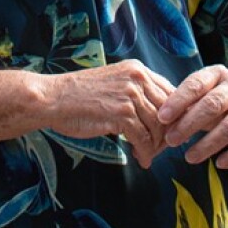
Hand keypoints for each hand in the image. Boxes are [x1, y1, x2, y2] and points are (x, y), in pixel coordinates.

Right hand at [46, 60, 175, 169]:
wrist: (55, 98)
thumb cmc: (81, 95)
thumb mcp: (115, 83)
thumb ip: (136, 93)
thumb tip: (159, 116)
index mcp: (137, 69)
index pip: (170, 92)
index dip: (172, 116)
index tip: (167, 131)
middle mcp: (137, 78)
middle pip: (168, 111)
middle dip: (166, 134)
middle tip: (158, 148)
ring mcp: (130, 95)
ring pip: (158, 127)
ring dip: (155, 146)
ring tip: (146, 154)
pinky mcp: (122, 114)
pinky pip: (144, 139)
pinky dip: (145, 153)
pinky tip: (139, 159)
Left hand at [156, 65, 227, 169]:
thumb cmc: (225, 100)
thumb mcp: (208, 93)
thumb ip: (189, 103)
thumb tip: (164, 120)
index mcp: (219, 74)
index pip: (196, 84)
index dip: (178, 101)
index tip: (162, 117)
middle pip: (212, 105)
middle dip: (189, 124)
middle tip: (171, 140)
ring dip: (207, 144)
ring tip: (189, 157)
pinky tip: (219, 164)